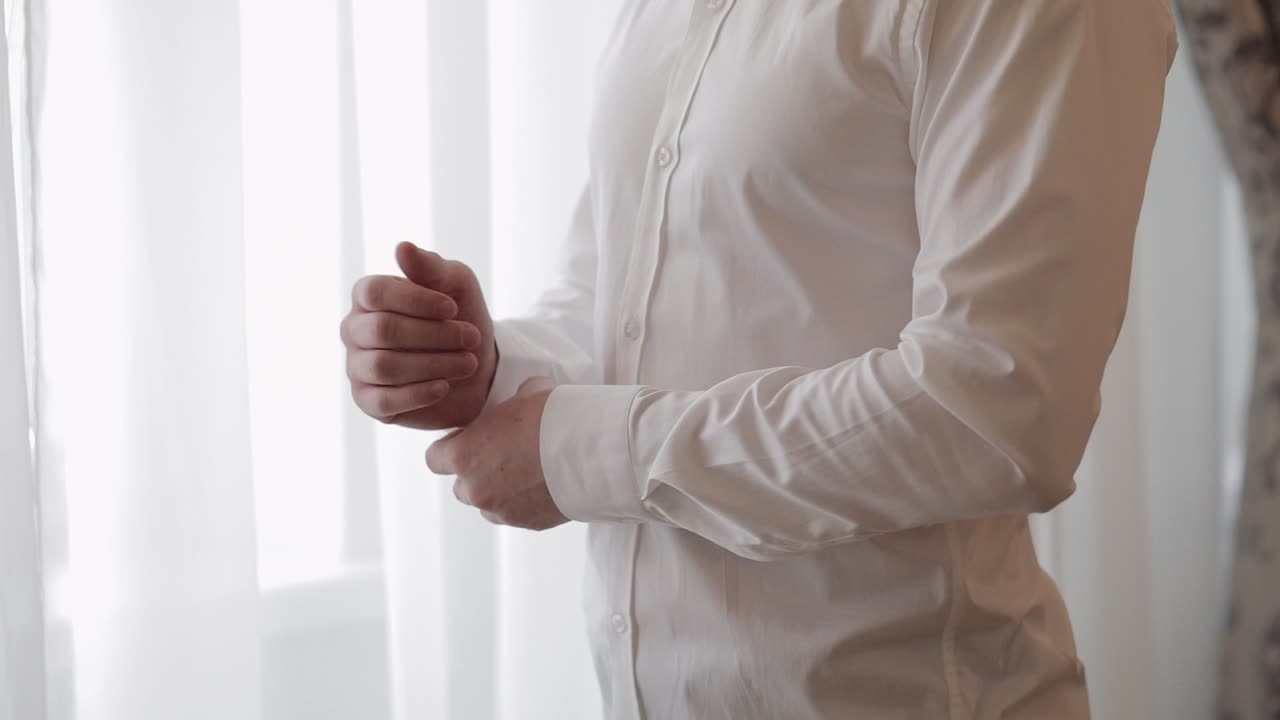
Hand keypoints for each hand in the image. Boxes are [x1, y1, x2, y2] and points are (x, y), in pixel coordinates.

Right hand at [341, 242, 497, 429]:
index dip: (416, 300)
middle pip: (382, 330)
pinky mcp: (368, 401)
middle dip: (434, 335)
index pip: (374, 292)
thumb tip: (402, 247)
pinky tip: (444, 387)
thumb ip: (430, 266)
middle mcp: (355, 330)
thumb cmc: (460, 317)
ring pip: (383, 366)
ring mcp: (358, 367)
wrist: (478, 367)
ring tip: (468, 363)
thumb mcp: (456, 284)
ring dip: (434, 364)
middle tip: (470, 338)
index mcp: (367, 296)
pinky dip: (418, 394)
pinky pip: (382, 401)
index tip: (453, 307)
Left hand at [426, 377, 567, 530]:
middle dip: (476, 472)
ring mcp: (501, 511)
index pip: (434, 459)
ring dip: (500, 491)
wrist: (595, 451)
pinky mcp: (527, 524)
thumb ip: (510, 404)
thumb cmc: (557, 417)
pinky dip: (525, 503)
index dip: (450, 448)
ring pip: (488, 504)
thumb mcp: (528, 393)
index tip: (470, 439)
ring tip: (528, 472)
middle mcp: (476, 489)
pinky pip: (516, 514)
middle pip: (460, 486)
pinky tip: (546, 483)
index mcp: (465, 455)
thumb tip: (519, 402)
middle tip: (503, 455)